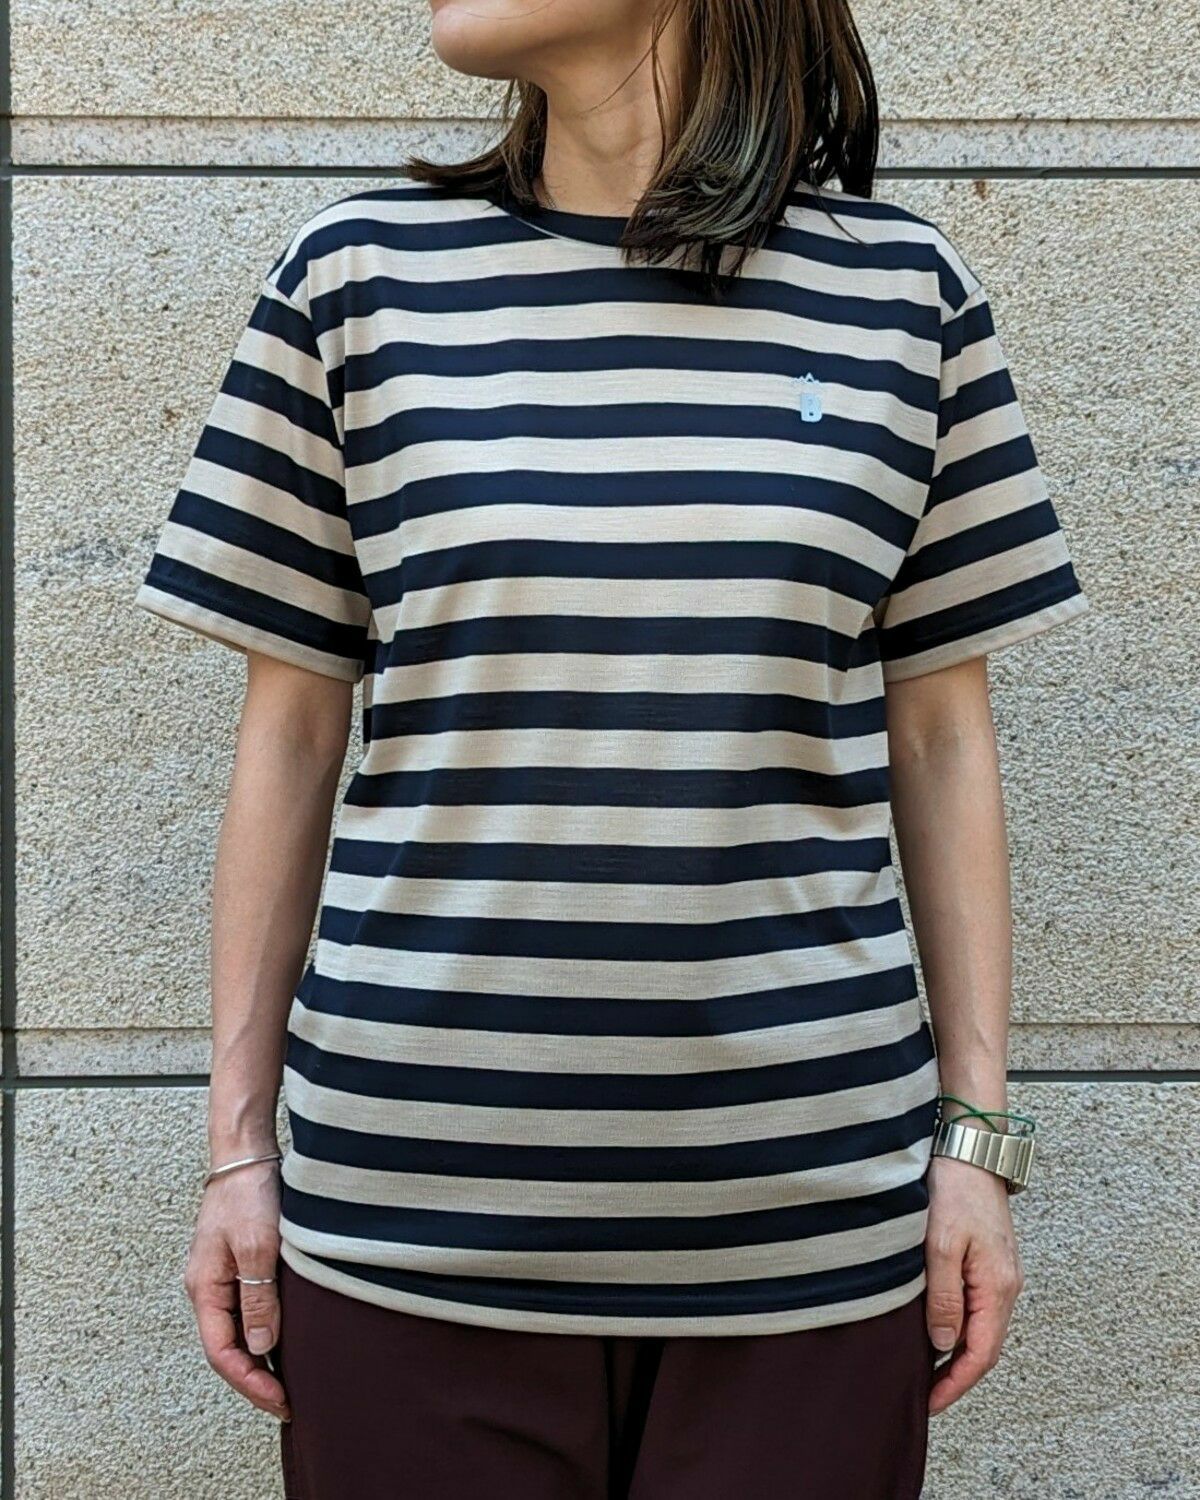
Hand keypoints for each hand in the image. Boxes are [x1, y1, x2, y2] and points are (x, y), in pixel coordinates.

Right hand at [184, 1157, 289, 1421]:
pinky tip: (283, 1340)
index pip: (222, 1353)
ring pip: (236, 1331)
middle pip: (227, 1348)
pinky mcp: (237, 1264)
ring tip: (286, 1381)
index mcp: (204, 1288)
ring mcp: (221, 1276)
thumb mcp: (257, 1247)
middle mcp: (207, 1288)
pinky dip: (262, 1331)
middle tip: (287, 1402)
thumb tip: (262, 1349)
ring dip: (258, 1359)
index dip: (249, 1383)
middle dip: (254, 1379)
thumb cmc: (248, 1194)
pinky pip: (246, 1310)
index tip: (279, 1401)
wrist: (245, 1153)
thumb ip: (258, 1299)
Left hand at [924, 1154, 1024, 1414]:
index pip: (982, 1354)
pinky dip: (960, 1328)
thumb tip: (943, 1344)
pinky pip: (978, 1307)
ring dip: (959, 1353)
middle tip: (925, 1394)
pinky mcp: (989, 1262)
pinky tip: (938, 1329)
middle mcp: (1005, 1286)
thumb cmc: (955, 1191)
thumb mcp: (942, 1244)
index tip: (930, 1403)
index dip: (957, 1383)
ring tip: (927, 1371)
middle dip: (958, 1376)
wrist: (971, 1149)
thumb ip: (944, 1296)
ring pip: (982, 1328)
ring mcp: (999, 1274)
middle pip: (985, 1347)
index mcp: (997, 1288)